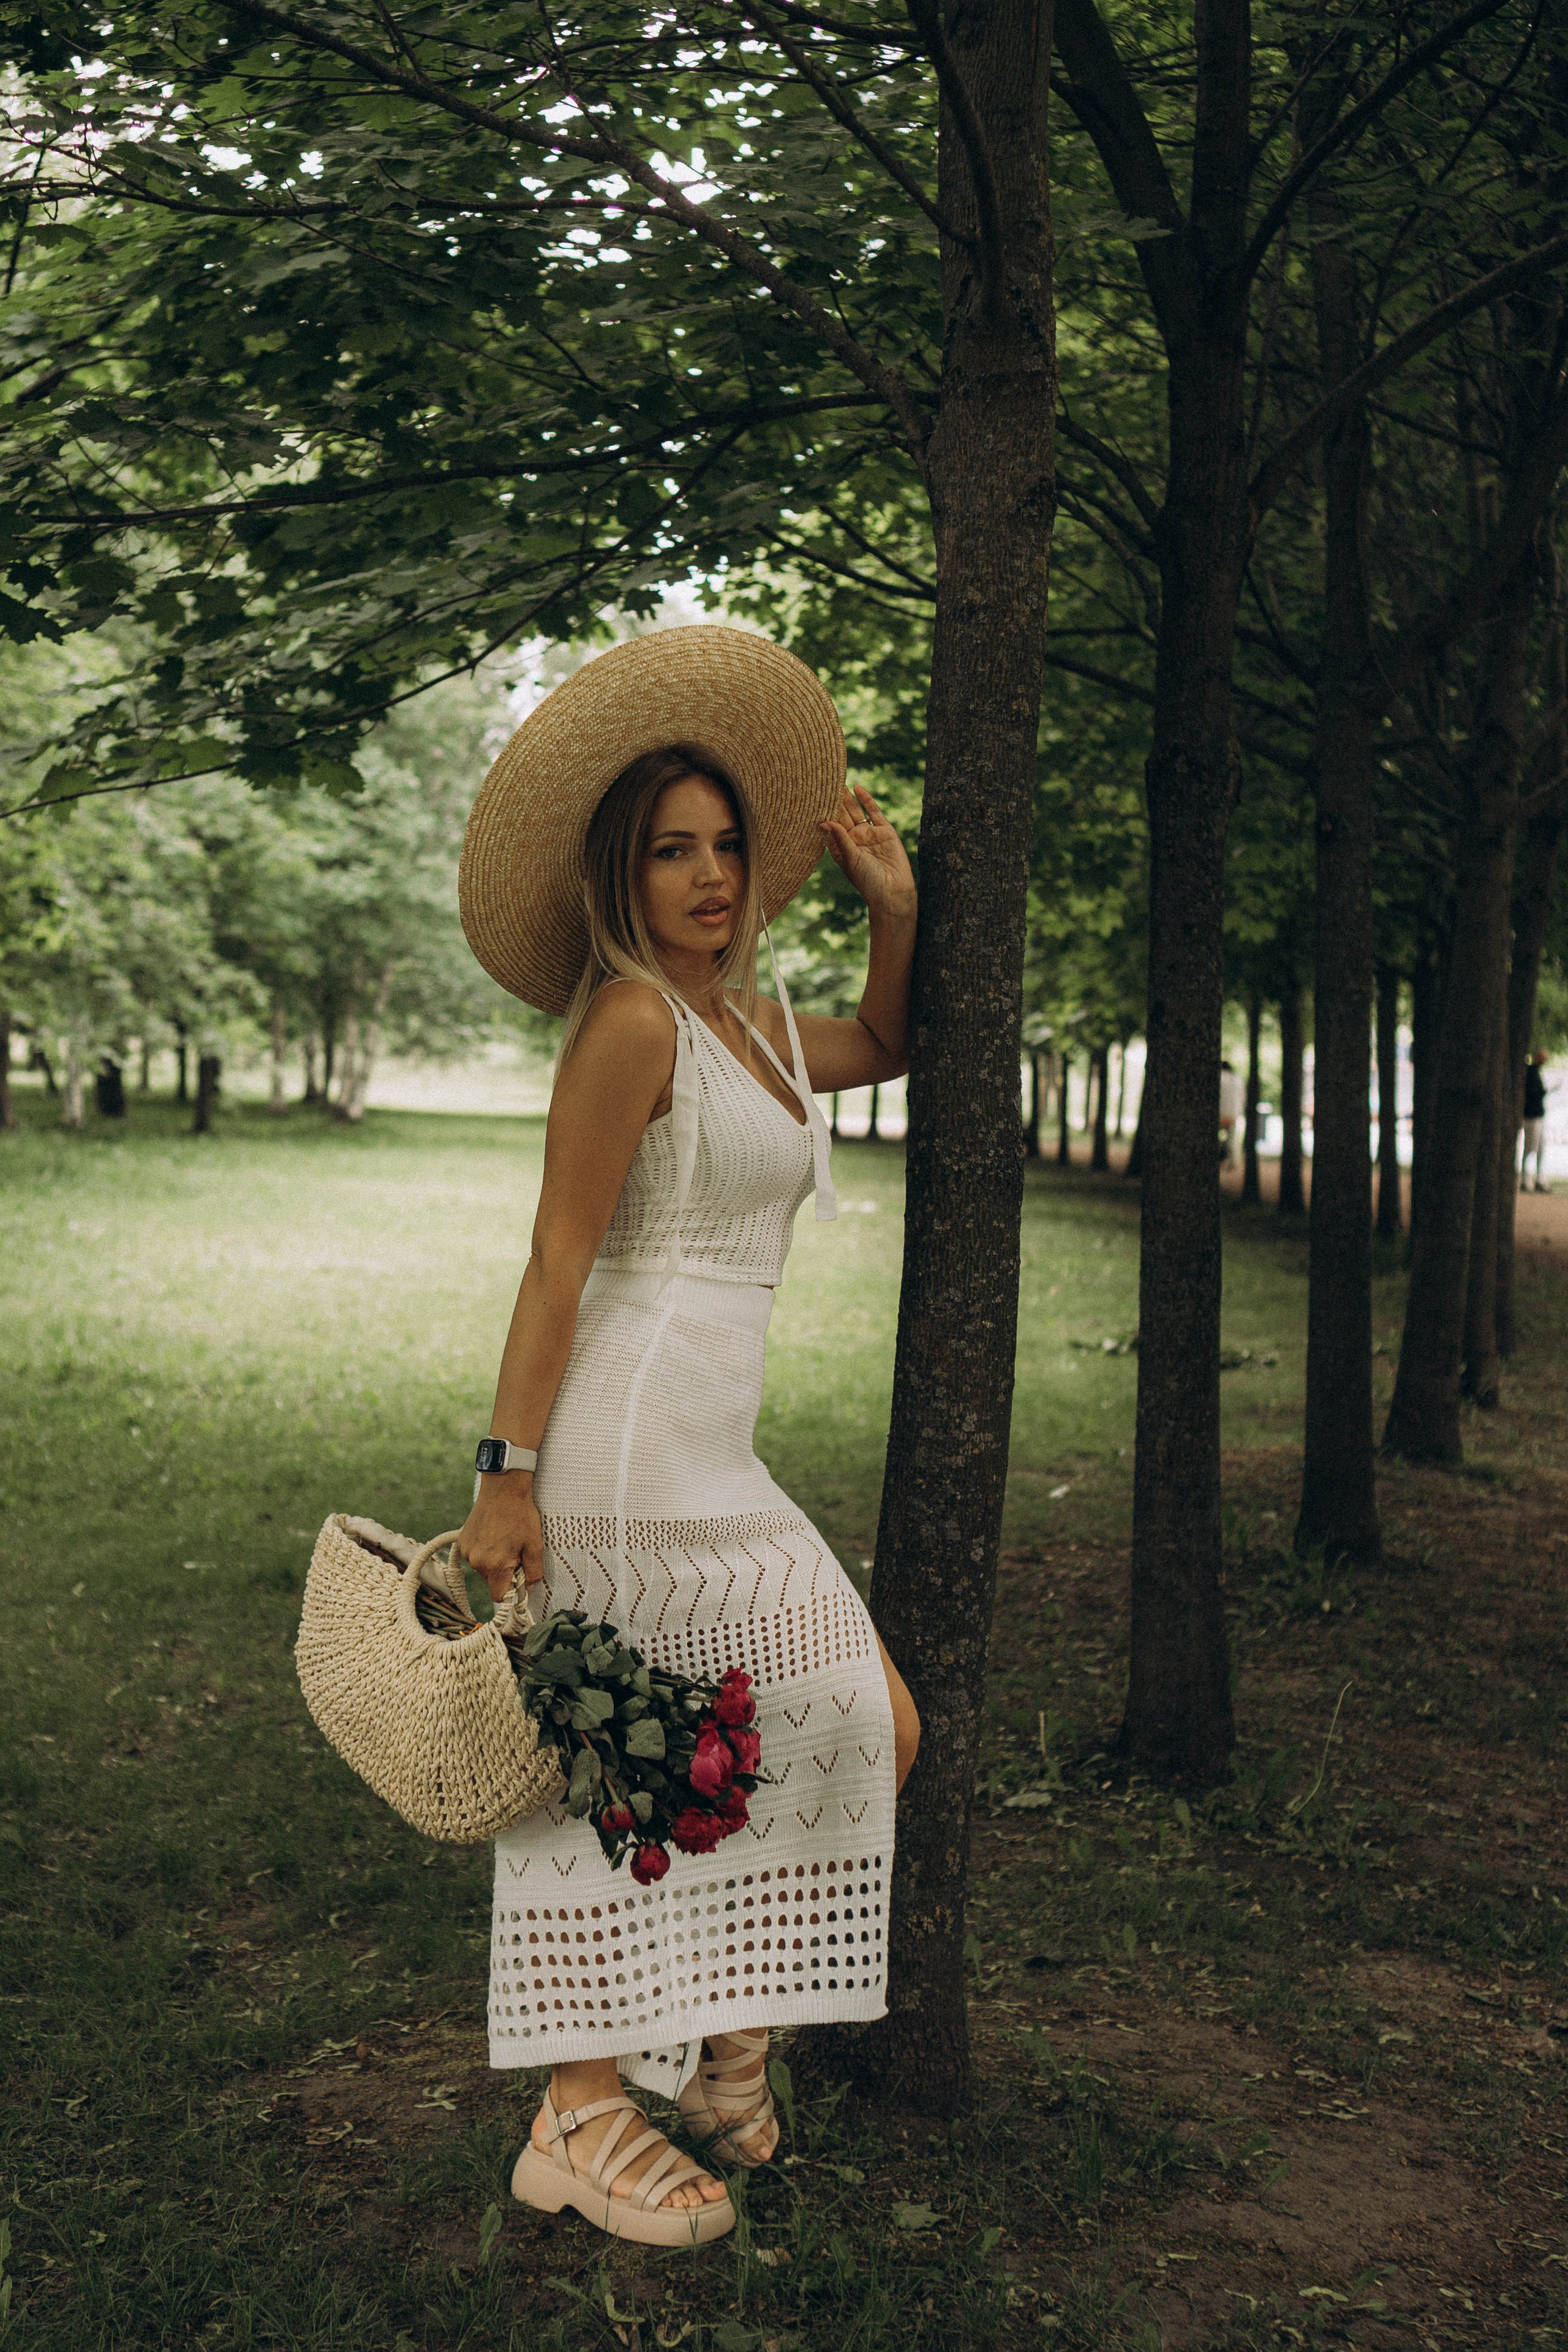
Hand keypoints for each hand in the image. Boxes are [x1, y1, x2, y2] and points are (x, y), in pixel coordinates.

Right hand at [457, 1475, 543, 1600]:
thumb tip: (530, 1588)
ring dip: (492, 1560)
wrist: (503, 1488)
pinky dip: (483, 1550)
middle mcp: (476, 1562)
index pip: (499, 1597)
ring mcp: (466, 1551)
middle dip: (503, 1572)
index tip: (518, 1577)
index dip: (511, 1591)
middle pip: (491, 1581)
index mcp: (495, 1565)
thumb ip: (534, 1571)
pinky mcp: (461, 1541)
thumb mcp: (535, 1545)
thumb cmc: (521, 1515)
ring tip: (503, 1539)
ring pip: (482, 1568)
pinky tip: (492, 1534)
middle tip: (514, 1550)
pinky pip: (474, 1555)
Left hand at [821, 785, 915, 920]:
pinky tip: (857, 787)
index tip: (810, 799)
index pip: (829, 826)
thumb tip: (824, 821)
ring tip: (836, 781)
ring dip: (847, 797)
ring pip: (856, 810)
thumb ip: (840, 838)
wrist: (893, 891)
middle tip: (821, 783)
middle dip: (833, 800)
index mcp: (841, 848)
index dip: (822, 813)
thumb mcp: (850, 859)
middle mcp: (854, 839)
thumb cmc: (868, 881)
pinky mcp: (885, 831)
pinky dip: (866, 799)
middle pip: (841, 815)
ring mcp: (869, 834)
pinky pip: (874, 812)